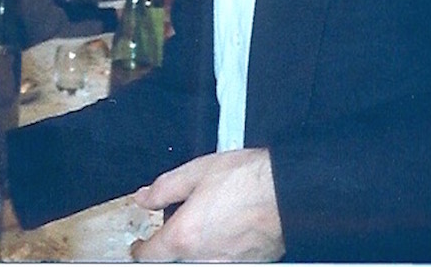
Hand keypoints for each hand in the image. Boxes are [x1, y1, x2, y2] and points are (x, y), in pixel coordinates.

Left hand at [130, 148, 284, 261]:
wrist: (290, 193)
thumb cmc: (249, 180)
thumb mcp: (197, 172)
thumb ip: (164, 188)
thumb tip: (143, 198)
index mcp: (183, 235)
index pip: (149, 255)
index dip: (140, 249)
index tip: (140, 244)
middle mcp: (201, 259)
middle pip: (175, 260)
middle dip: (173, 245)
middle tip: (183, 223)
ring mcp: (225, 266)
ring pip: (198, 262)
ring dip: (198, 248)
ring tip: (212, 223)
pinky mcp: (245, 266)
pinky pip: (222, 261)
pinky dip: (219, 250)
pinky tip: (231, 229)